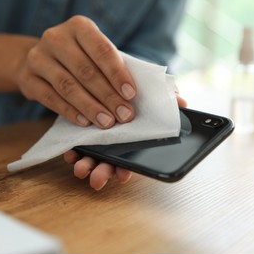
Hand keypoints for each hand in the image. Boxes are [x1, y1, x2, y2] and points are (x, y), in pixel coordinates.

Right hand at [17, 15, 136, 128]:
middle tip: (124, 114)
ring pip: (68, 86)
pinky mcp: (27, 78)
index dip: (117, 74)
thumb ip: (109, 68)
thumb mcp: (93, 53)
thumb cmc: (79, 58)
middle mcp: (56, 38)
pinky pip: (51, 98)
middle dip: (108, 96)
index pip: (101, 50)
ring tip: (107, 122)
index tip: (131, 95)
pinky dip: (70, 112)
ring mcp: (38, 57)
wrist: (39, 60)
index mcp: (79, 27)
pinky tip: (85, 122)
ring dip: (90, 107)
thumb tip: (129, 98)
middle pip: (85, 71)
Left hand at [64, 94, 187, 189]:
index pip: (130, 160)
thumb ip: (168, 99)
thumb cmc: (140, 91)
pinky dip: (73, 151)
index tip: (122, 175)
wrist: (114, 73)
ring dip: (86, 165)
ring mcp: (98, 139)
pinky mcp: (82, 130)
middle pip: (109, 163)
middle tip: (97, 179)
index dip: (126, 169)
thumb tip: (183, 103)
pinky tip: (70, 153)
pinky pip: (76, 144)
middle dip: (103, 172)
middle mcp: (115, 143)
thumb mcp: (155, 92)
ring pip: (92, 157)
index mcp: (133, 140)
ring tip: (81, 168)